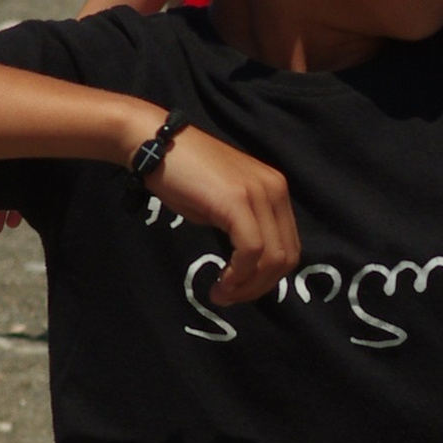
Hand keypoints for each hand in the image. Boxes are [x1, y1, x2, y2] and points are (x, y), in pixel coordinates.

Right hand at [143, 127, 298, 305]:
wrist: (154, 144)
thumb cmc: (182, 175)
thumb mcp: (223, 203)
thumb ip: (243, 227)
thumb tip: (249, 267)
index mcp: (275, 190)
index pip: (289, 246)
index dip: (267, 278)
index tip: (240, 290)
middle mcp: (275, 189)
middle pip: (287, 256)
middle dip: (259, 287)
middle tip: (229, 297)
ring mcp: (258, 193)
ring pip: (272, 257)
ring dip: (248, 286)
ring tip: (222, 294)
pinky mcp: (237, 200)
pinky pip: (251, 250)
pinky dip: (239, 275)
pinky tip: (221, 283)